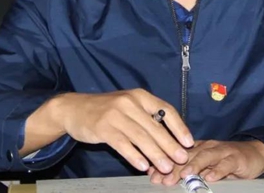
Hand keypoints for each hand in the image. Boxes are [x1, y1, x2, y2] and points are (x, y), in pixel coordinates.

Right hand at [54, 89, 193, 173]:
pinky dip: (133, 155)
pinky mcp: (102, 127)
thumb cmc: (106, 110)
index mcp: (139, 96)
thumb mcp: (128, 107)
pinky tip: (142, 165)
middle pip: (154, 126)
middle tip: (182, 159)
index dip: (179, 127)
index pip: (165, 110)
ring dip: (155, 153)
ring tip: (166, 167)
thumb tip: (171, 139)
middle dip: (170, 145)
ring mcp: (115, 114)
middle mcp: (129, 102)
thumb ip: (147, 118)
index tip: (189, 142)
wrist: (74, 108)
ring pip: (140, 136)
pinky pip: (122, 143)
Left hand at [148, 140, 263, 185]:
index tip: (151, 174)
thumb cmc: (227, 161)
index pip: (178, 154)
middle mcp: (207, 147)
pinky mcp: (236, 158)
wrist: (255, 154)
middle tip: (163, 179)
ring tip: (184, 175)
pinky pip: (226, 164)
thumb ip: (190, 170)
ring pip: (205, 157)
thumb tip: (166, 176)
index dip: (164, 163)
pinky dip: (218, 171)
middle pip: (188, 156)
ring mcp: (222, 151)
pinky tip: (210, 178)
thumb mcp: (207, 166)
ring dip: (194, 166)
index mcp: (198, 148)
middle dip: (174, 167)